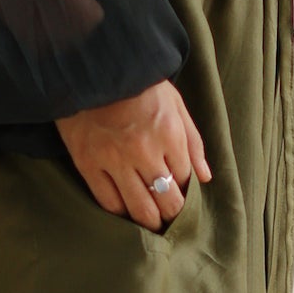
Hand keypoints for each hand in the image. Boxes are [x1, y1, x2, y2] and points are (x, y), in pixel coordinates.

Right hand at [55, 80, 211, 228]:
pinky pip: (108, 201)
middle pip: (166, 200)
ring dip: (150, 221)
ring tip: (153, 224)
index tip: (183, 197)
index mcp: (169, 134)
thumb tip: (205, 177)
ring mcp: (113, 160)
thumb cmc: (139, 85)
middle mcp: (144, 151)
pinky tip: (127, 212)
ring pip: (138, 208)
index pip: (185, 180)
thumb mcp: (175, 104)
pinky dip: (121, 212)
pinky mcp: (88, 163)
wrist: (91, 67)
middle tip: (171, 219)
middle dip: (172, 214)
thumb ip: (193, 142)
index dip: (187, 193)